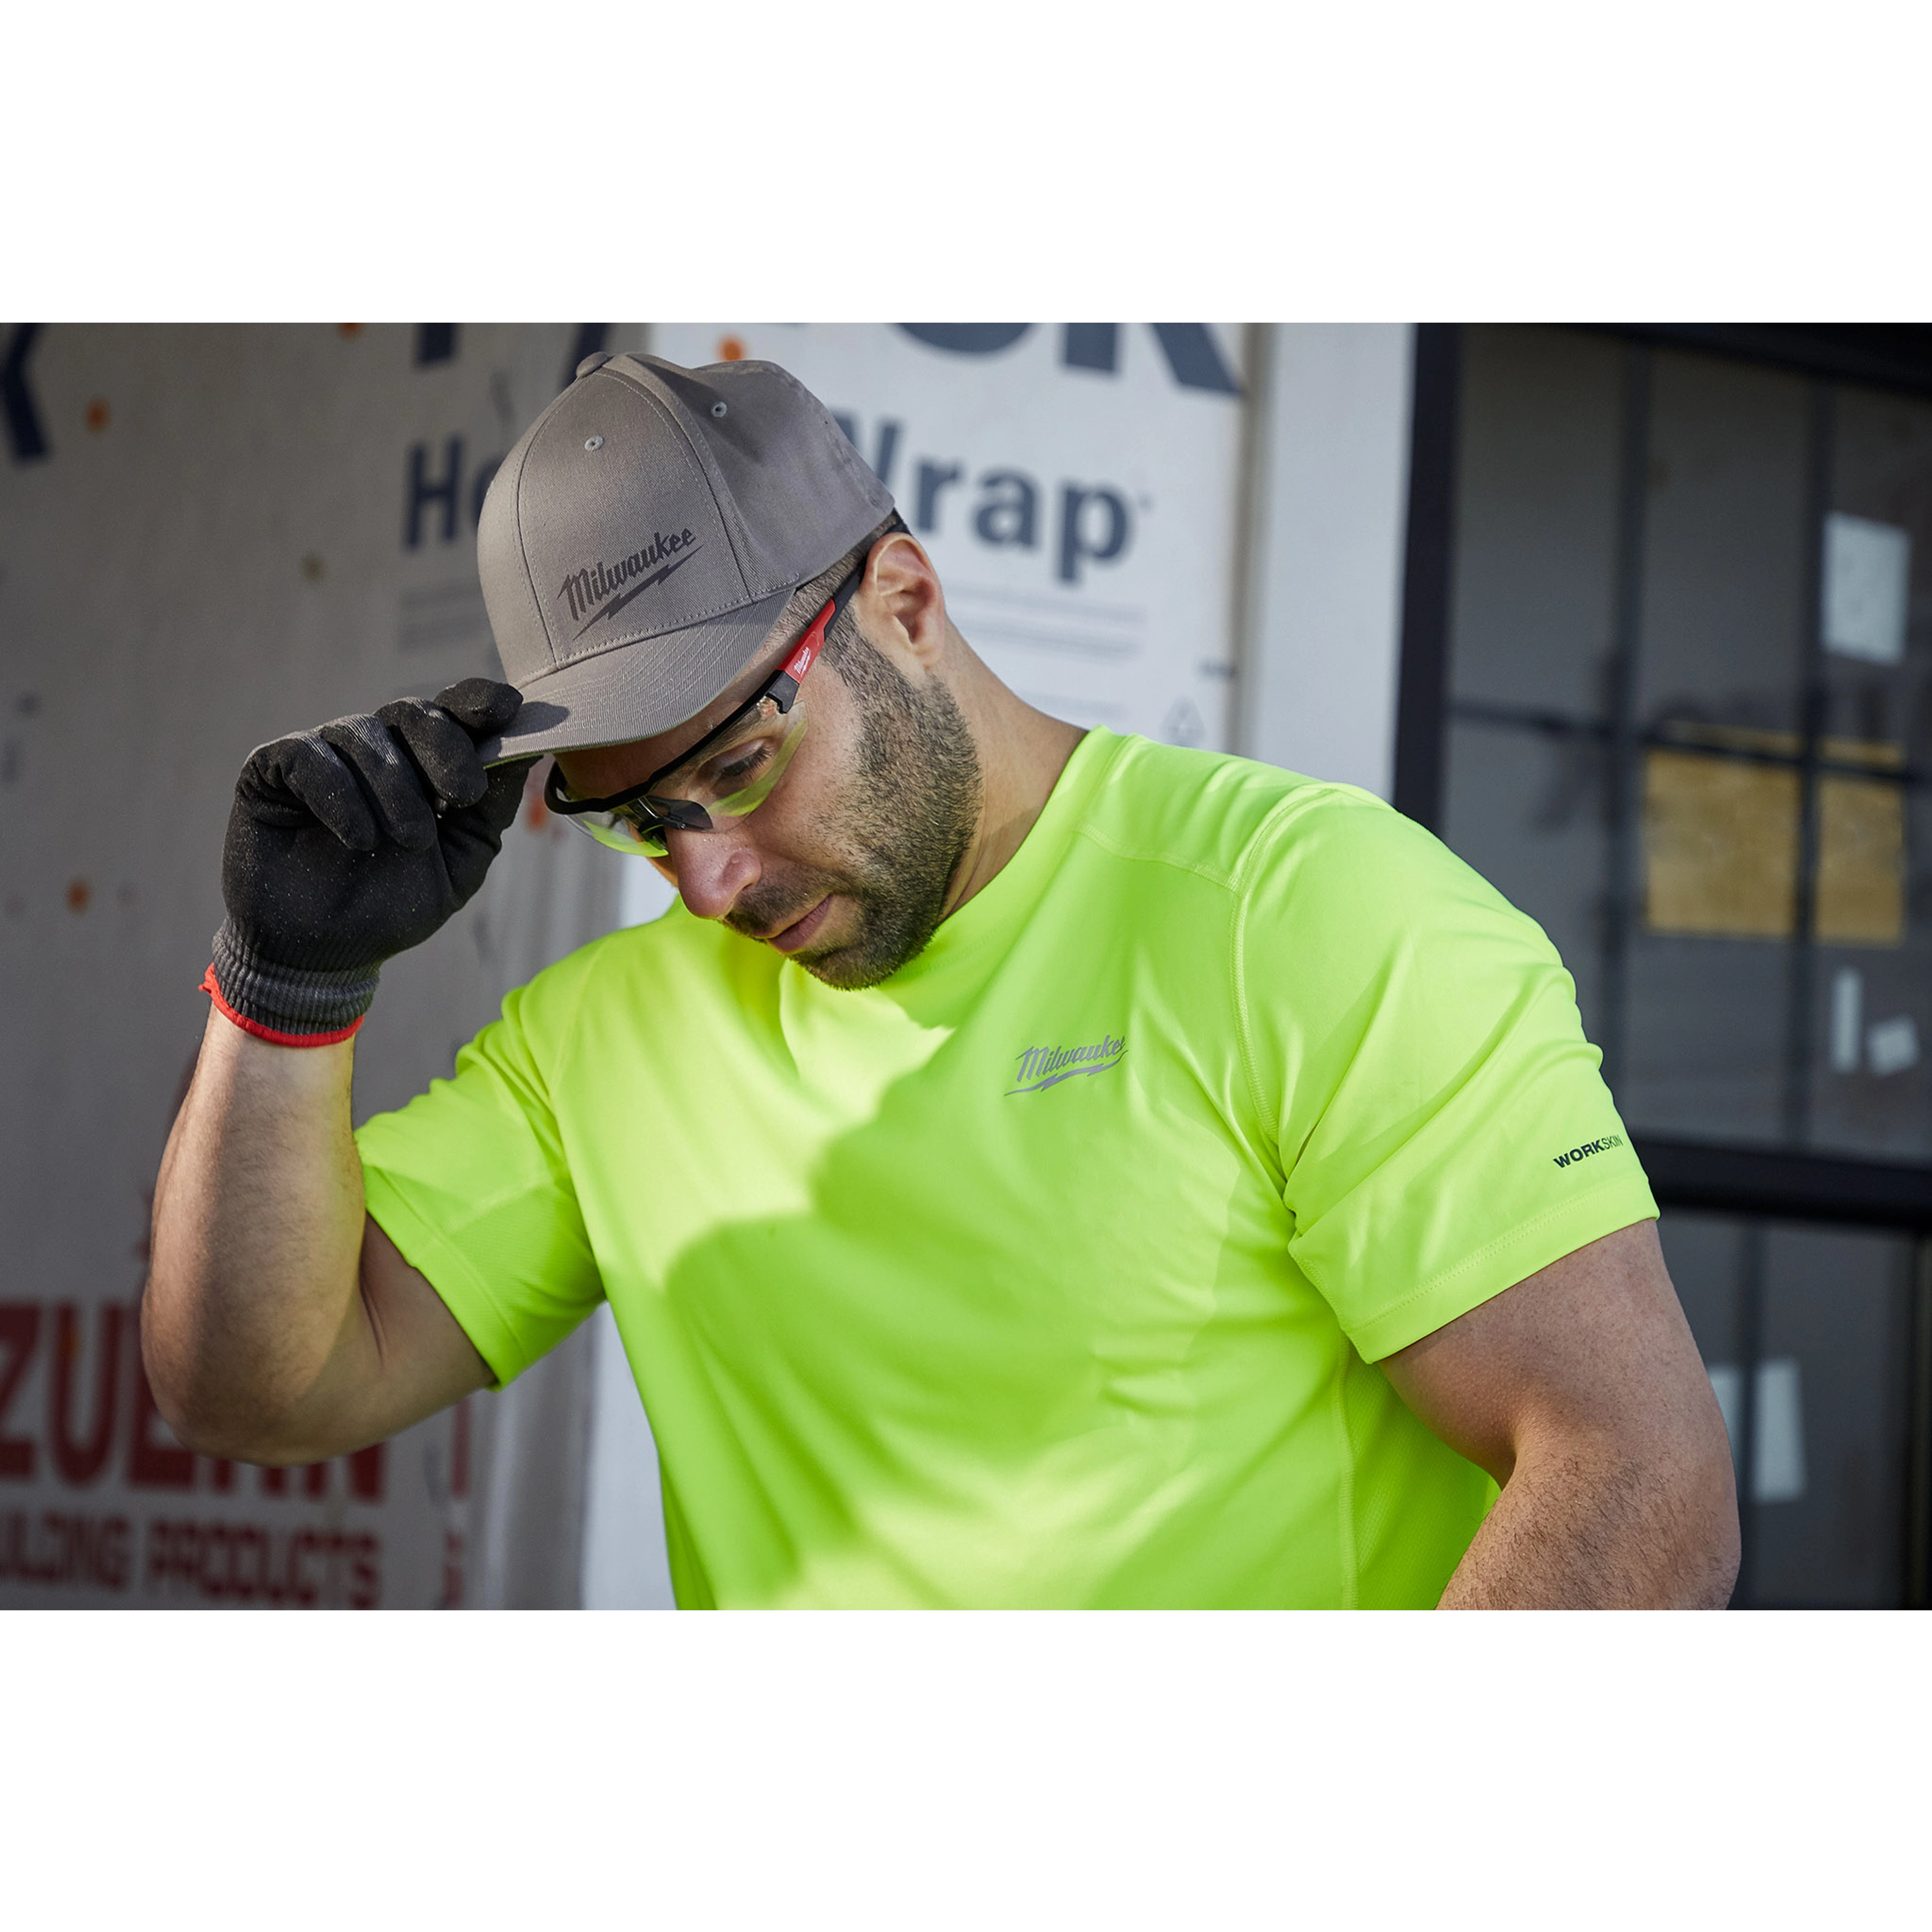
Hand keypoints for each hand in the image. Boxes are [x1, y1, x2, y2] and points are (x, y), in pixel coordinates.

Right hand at [210, 679, 533, 1040]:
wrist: (324, 954)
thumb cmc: (393, 906)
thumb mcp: (460, 861)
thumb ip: (492, 808)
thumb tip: (527, 751)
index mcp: (420, 764)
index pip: (451, 711)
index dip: (478, 701)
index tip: (508, 708)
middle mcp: (372, 749)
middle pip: (412, 712)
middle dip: (445, 749)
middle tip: (462, 796)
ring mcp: (321, 754)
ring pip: (363, 734)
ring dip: (395, 790)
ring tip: (408, 842)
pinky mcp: (270, 768)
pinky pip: (309, 756)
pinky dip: (340, 796)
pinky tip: (359, 839)